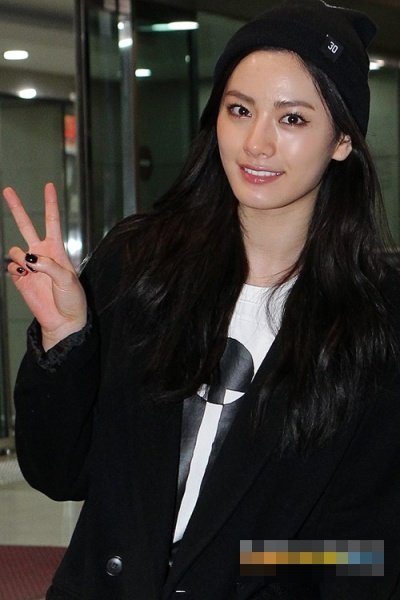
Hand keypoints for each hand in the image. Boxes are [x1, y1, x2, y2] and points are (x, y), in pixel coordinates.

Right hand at [3, 183, 86, 349]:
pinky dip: (14, 269)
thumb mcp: (68, 279)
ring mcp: (30, 266)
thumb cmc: (72, 300)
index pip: (52, 221)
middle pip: (26, 225)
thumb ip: (48, 265)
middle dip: (16, 208)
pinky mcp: (20, 279)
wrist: (64, 322)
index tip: (48, 185)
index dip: (50, 203)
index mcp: (57, 250)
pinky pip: (10, 266)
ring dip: (20, 257)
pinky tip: (24, 276)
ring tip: (32, 270)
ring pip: (15, 249)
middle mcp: (42, 254)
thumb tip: (29, 258)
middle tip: (7, 189)